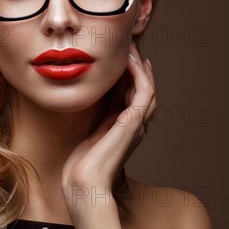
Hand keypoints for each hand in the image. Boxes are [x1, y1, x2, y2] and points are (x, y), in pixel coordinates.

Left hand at [62, 42, 155, 208]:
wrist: (84, 184)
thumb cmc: (81, 164)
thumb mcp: (88, 131)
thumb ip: (95, 115)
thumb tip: (90, 95)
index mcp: (123, 127)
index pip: (130, 94)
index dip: (126, 74)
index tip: (118, 56)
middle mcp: (134, 125)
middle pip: (141, 88)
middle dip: (135, 66)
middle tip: (126, 45)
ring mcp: (136, 125)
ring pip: (147, 87)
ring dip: (139, 65)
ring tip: (129, 46)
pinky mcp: (134, 123)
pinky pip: (144, 92)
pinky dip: (140, 74)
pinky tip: (129, 60)